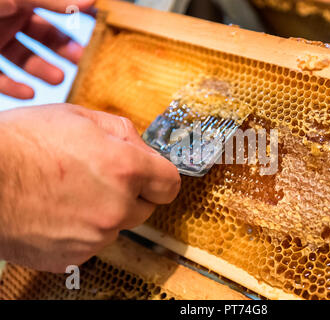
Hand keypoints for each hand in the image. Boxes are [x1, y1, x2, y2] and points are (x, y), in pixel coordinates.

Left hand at [0, 0, 94, 98]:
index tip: (100, 26)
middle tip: (82, 60)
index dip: (77, 16)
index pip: (57, 8)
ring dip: (43, 71)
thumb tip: (92, 2)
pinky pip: (0, 79)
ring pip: (24, 60)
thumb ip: (53, 1)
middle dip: (64, 50)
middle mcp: (7, 20)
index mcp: (20, 1)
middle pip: (43, 39)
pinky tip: (30, 93)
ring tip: (58, 79)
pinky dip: (14, 88)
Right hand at [0, 104, 180, 271]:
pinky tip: (58, 212)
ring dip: (105, 212)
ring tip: (71, 193)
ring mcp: (95, 237)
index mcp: (125, 170)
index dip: (161, 178)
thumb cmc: (22, 143)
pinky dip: (82, 231)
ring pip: (117, 226)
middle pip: (145, 208)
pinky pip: (91, 243)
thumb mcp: (79, 118)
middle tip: (101, 179)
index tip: (152, 177)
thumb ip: (122, 132)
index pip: (169, 184)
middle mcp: (116, 208)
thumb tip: (142, 149)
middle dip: (131, 194)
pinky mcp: (72, 258)